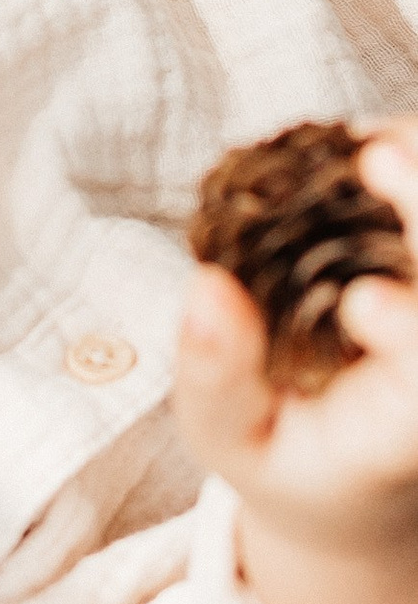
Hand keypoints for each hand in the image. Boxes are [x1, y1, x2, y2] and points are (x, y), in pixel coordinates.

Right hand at [177, 116, 417, 603]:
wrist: (346, 463)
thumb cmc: (285, 456)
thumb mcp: (230, 438)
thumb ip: (218, 380)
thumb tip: (206, 290)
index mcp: (408, 411)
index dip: (406, 329)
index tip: (362, 304)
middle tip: (380, 158)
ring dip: (417, 174)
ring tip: (372, 141)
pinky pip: (414, 210)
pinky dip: (406, 162)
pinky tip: (360, 148)